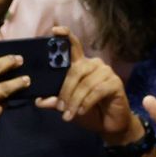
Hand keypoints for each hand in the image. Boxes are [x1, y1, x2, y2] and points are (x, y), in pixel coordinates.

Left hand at [34, 27, 137, 142]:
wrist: (109, 125)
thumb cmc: (89, 112)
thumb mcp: (68, 106)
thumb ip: (55, 101)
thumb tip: (40, 101)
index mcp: (82, 65)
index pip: (74, 47)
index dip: (66, 37)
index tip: (55, 31)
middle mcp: (95, 65)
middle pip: (75, 70)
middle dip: (65, 90)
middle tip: (61, 108)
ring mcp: (107, 73)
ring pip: (85, 83)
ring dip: (75, 100)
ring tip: (70, 114)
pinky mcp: (116, 83)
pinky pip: (97, 90)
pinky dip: (87, 102)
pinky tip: (82, 111)